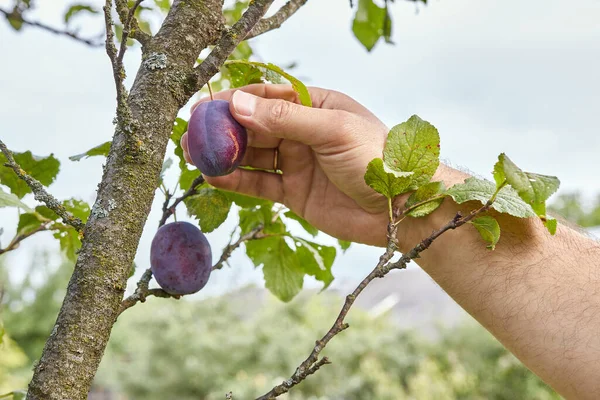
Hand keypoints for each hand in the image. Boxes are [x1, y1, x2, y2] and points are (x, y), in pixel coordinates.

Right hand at [181, 84, 391, 245]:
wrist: (401, 209)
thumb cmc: (377, 159)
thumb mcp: (332, 130)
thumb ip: (286, 120)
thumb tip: (239, 104)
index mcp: (316, 107)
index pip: (268, 98)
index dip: (236, 100)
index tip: (205, 106)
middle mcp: (303, 133)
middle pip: (255, 127)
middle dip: (223, 130)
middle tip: (191, 134)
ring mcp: (298, 163)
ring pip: (253, 156)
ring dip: (224, 155)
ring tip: (192, 155)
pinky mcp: (295, 193)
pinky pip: (260, 184)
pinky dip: (237, 181)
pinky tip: (214, 177)